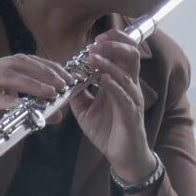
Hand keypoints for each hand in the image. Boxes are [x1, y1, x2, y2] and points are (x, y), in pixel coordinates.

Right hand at [0, 54, 75, 145]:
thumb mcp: (5, 113)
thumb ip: (28, 110)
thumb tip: (58, 113)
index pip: (25, 60)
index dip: (48, 66)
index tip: (67, 78)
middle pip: (18, 63)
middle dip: (44, 73)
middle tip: (62, 85)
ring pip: (5, 76)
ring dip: (30, 84)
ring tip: (49, 93)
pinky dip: (4, 100)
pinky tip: (19, 105)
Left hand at [64, 30, 152, 179]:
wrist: (123, 157)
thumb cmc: (108, 131)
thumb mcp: (85, 109)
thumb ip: (77, 92)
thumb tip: (64, 79)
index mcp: (120, 82)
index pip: (123, 53)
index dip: (112, 41)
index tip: (95, 39)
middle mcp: (129, 87)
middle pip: (131, 55)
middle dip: (114, 44)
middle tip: (97, 42)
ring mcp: (132, 99)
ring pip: (125, 73)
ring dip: (108, 63)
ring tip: (93, 56)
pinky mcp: (131, 115)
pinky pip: (124, 96)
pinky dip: (113, 85)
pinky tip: (103, 79)